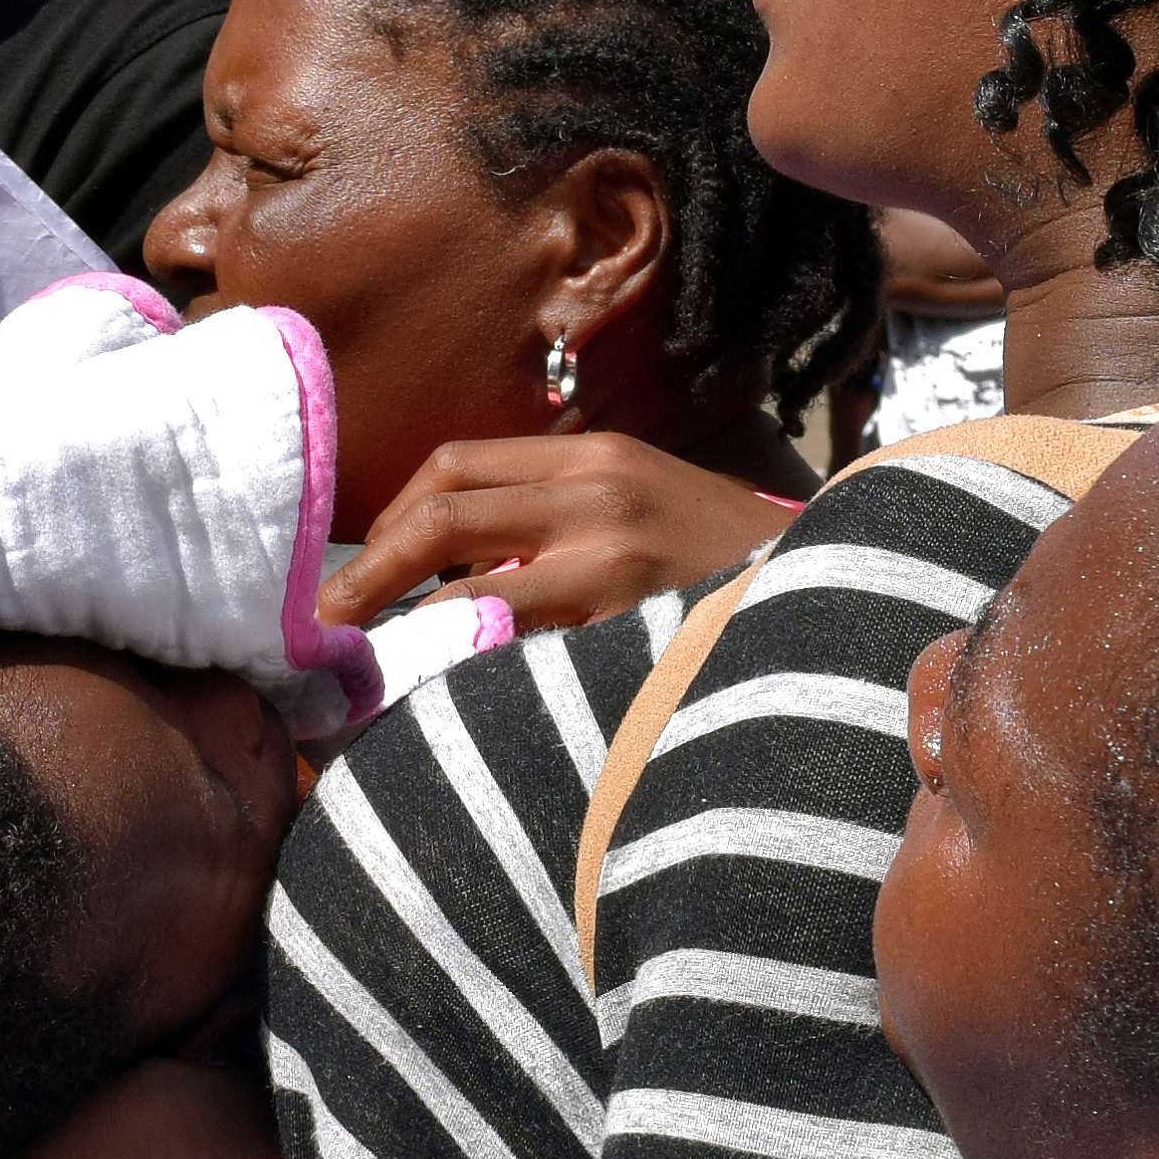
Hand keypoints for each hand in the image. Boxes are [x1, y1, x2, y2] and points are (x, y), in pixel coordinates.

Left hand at [319, 435, 801, 634]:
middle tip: (324, 626)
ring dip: (405, 631)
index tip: (355, 572)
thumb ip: (554, 519)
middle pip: (442, 511)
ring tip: (367, 672)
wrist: (834, 589)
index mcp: (593, 456)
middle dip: (369, 572)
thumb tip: (448, 572)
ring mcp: (618, 556)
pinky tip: (447, 702)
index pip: (455, 466)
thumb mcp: (639, 504)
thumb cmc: (721, 561)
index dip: (388, 518)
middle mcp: (599, 491)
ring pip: (472, 586)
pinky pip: (527, 652)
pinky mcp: (635, 624)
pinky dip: (474, 675)